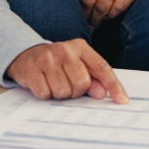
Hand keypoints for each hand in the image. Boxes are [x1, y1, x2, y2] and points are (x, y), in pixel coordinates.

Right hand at [6, 40, 128, 102]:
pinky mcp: (31, 69)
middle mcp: (65, 49)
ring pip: (63, 91)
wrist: (26, 55)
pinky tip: (43, 84)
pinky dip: (45, 94)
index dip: (113, 85)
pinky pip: (45, 94)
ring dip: (60, 94)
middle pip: (82, 83)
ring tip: (54, 84)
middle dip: (76, 92)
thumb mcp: (77, 67)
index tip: (122, 101)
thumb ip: (93, 79)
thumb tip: (101, 94)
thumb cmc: (58, 64)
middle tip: (68, 86)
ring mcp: (47, 58)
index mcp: (81, 47)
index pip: (101, 67)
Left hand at [70, 0, 148, 24]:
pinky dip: (111, 16)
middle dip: (83, 14)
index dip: (73, 1)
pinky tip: (108, 16)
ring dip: (96, 19)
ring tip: (94, 23)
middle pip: (88, 0)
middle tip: (83, 20)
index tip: (73, 8)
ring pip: (101, 7)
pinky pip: (117, 8)